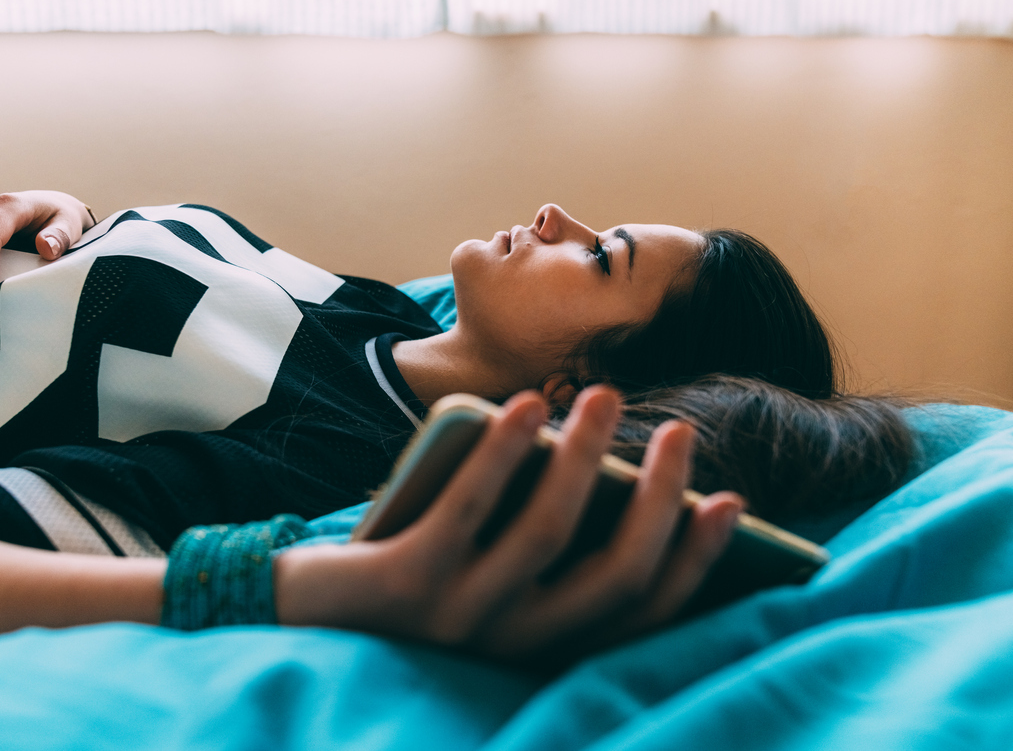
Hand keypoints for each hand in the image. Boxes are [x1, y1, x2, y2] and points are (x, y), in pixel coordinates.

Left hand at [272, 387, 743, 665]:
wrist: (310, 612)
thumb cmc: (420, 576)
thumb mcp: (493, 570)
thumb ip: (547, 542)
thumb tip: (611, 470)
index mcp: (544, 644)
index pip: (641, 611)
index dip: (694, 559)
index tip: (731, 500)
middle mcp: (514, 642)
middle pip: (613, 573)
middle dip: (659, 500)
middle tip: (682, 433)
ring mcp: (461, 616)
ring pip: (547, 533)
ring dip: (585, 457)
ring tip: (604, 397)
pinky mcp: (409, 583)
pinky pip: (468, 510)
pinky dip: (502, 454)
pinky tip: (522, 408)